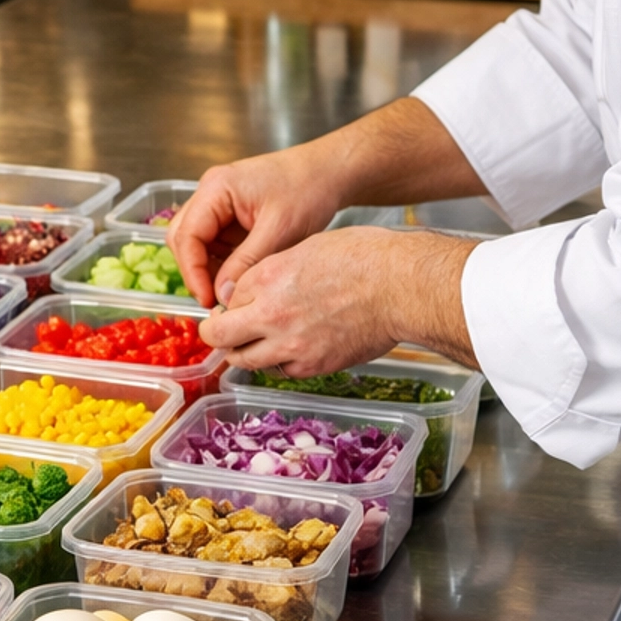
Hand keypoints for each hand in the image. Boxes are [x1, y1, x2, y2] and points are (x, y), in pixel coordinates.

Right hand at [169, 142, 343, 307]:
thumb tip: (222, 295)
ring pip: (196, 243)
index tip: (207, 299)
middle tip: (214, 300)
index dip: (192, 271)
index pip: (186, 235)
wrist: (330, 172)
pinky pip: (215, 244)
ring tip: (228, 292)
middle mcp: (211, 193)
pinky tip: (238, 278)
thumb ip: (246, 263)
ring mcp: (219, 204)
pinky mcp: (231, 215)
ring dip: (208, 269)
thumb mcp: (279, 230)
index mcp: (216, 188)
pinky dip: (222, 263)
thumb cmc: (309, 189)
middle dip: (196, 271)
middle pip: (183, 238)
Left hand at [197, 227, 479, 375]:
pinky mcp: (314, 366)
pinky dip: (278, 363)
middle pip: (220, 338)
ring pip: (246, 361)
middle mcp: (272, 315)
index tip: (233, 305)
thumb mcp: (305, 248)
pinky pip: (281, 372)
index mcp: (267, 278)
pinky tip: (292, 348)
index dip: (227, 303)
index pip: (224, 300)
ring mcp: (292, 346)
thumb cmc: (363, 257)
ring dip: (246, 352)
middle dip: (219, 334)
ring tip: (260, 341)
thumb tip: (249, 291)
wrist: (400, 286)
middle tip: (226, 331)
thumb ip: (270, 272)